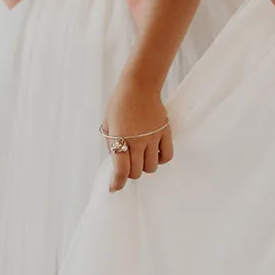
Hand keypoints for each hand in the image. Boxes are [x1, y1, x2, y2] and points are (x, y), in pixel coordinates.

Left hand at [102, 76, 171, 191]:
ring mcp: (153, 137)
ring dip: (145, 166)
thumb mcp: (107, 124)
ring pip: (152, 167)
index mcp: (121, 139)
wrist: (138, 86)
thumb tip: (116, 160)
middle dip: (130, 173)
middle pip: (136, 172)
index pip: (121, 170)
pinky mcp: (165, 132)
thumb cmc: (120, 103)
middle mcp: (138, 141)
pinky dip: (161, 159)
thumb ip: (111, 144)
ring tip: (142, 157)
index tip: (114, 188)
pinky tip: (155, 153)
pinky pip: (167, 156)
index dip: (117, 183)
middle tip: (128, 164)